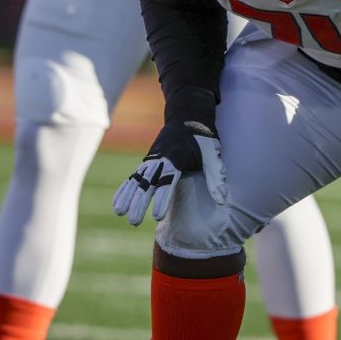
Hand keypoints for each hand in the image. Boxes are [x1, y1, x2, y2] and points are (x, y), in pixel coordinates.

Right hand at [112, 121, 226, 226]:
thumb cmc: (202, 140)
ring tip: (119, 214)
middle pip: (147, 183)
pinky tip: (118, 203)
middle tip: (134, 222)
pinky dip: (125, 189)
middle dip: (139, 203)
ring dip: (127, 197)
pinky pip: (133, 177)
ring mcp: (152, 160)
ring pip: (137, 180)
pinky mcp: (148, 161)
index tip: (157, 216)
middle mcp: (160, 160)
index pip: (167, 182)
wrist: (188, 118)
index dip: (162, 199)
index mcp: (175, 159)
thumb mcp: (213, 156)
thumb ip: (216, 178)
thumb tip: (222, 201)